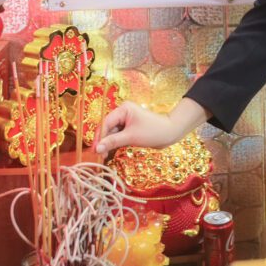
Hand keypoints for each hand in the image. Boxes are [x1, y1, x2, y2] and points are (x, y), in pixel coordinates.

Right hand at [94, 97, 208, 154]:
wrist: (170, 134)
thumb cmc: (152, 131)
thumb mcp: (131, 137)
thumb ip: (113, 142)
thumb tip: (97, 149)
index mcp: (123, 109)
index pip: (106, 122)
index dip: (99, 136)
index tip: (95, 149)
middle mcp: (123, 113)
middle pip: (107, 127)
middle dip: (103, 141)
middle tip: (98, 155)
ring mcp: (126, 121)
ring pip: (112, 133)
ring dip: (108, 144)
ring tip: (103, 156)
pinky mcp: (130, 129)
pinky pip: (118, 136)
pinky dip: (114, 144)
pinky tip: (109, 153)